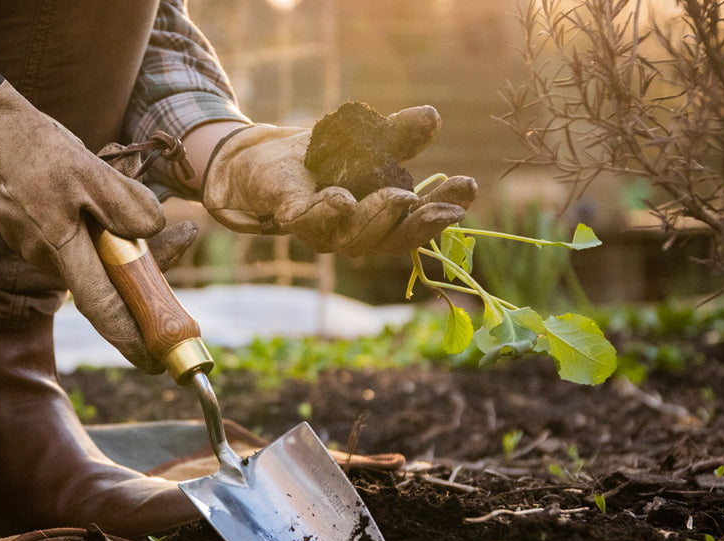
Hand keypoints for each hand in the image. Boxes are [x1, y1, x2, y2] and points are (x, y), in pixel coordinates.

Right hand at [0, 74, 168, 371]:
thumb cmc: (38, 153)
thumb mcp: (88, 170)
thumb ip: (124, 203)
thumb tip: (155, 229)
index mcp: (59, 247)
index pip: (101, 306)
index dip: (129, 337)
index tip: (155, 361)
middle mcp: (50, 259)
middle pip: (109, 285)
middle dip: (148, 281)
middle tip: (188, 251)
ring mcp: (44, 252)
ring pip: (101, 263)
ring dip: (133, 253)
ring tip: (178, 230)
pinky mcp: (45, 239)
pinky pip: (88, 247)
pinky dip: (111, 237)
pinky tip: (129, 216)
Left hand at [201, 107, 476, 256]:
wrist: (256, 158)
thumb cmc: (316, 158)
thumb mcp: (364, 140)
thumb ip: (397, 135)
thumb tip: (432, 117)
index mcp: (375, 218)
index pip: (414, 224)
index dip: (441, 211)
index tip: (467, 188)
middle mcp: (349, 232)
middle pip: (387, 241)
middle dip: (415, 224)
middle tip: (435, 205)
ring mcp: (317, 227)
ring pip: (350, 238)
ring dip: (376, 219)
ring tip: (397, 197)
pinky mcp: (285, 212)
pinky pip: (304, 219)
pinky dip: (323, 212)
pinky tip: (341, 199)